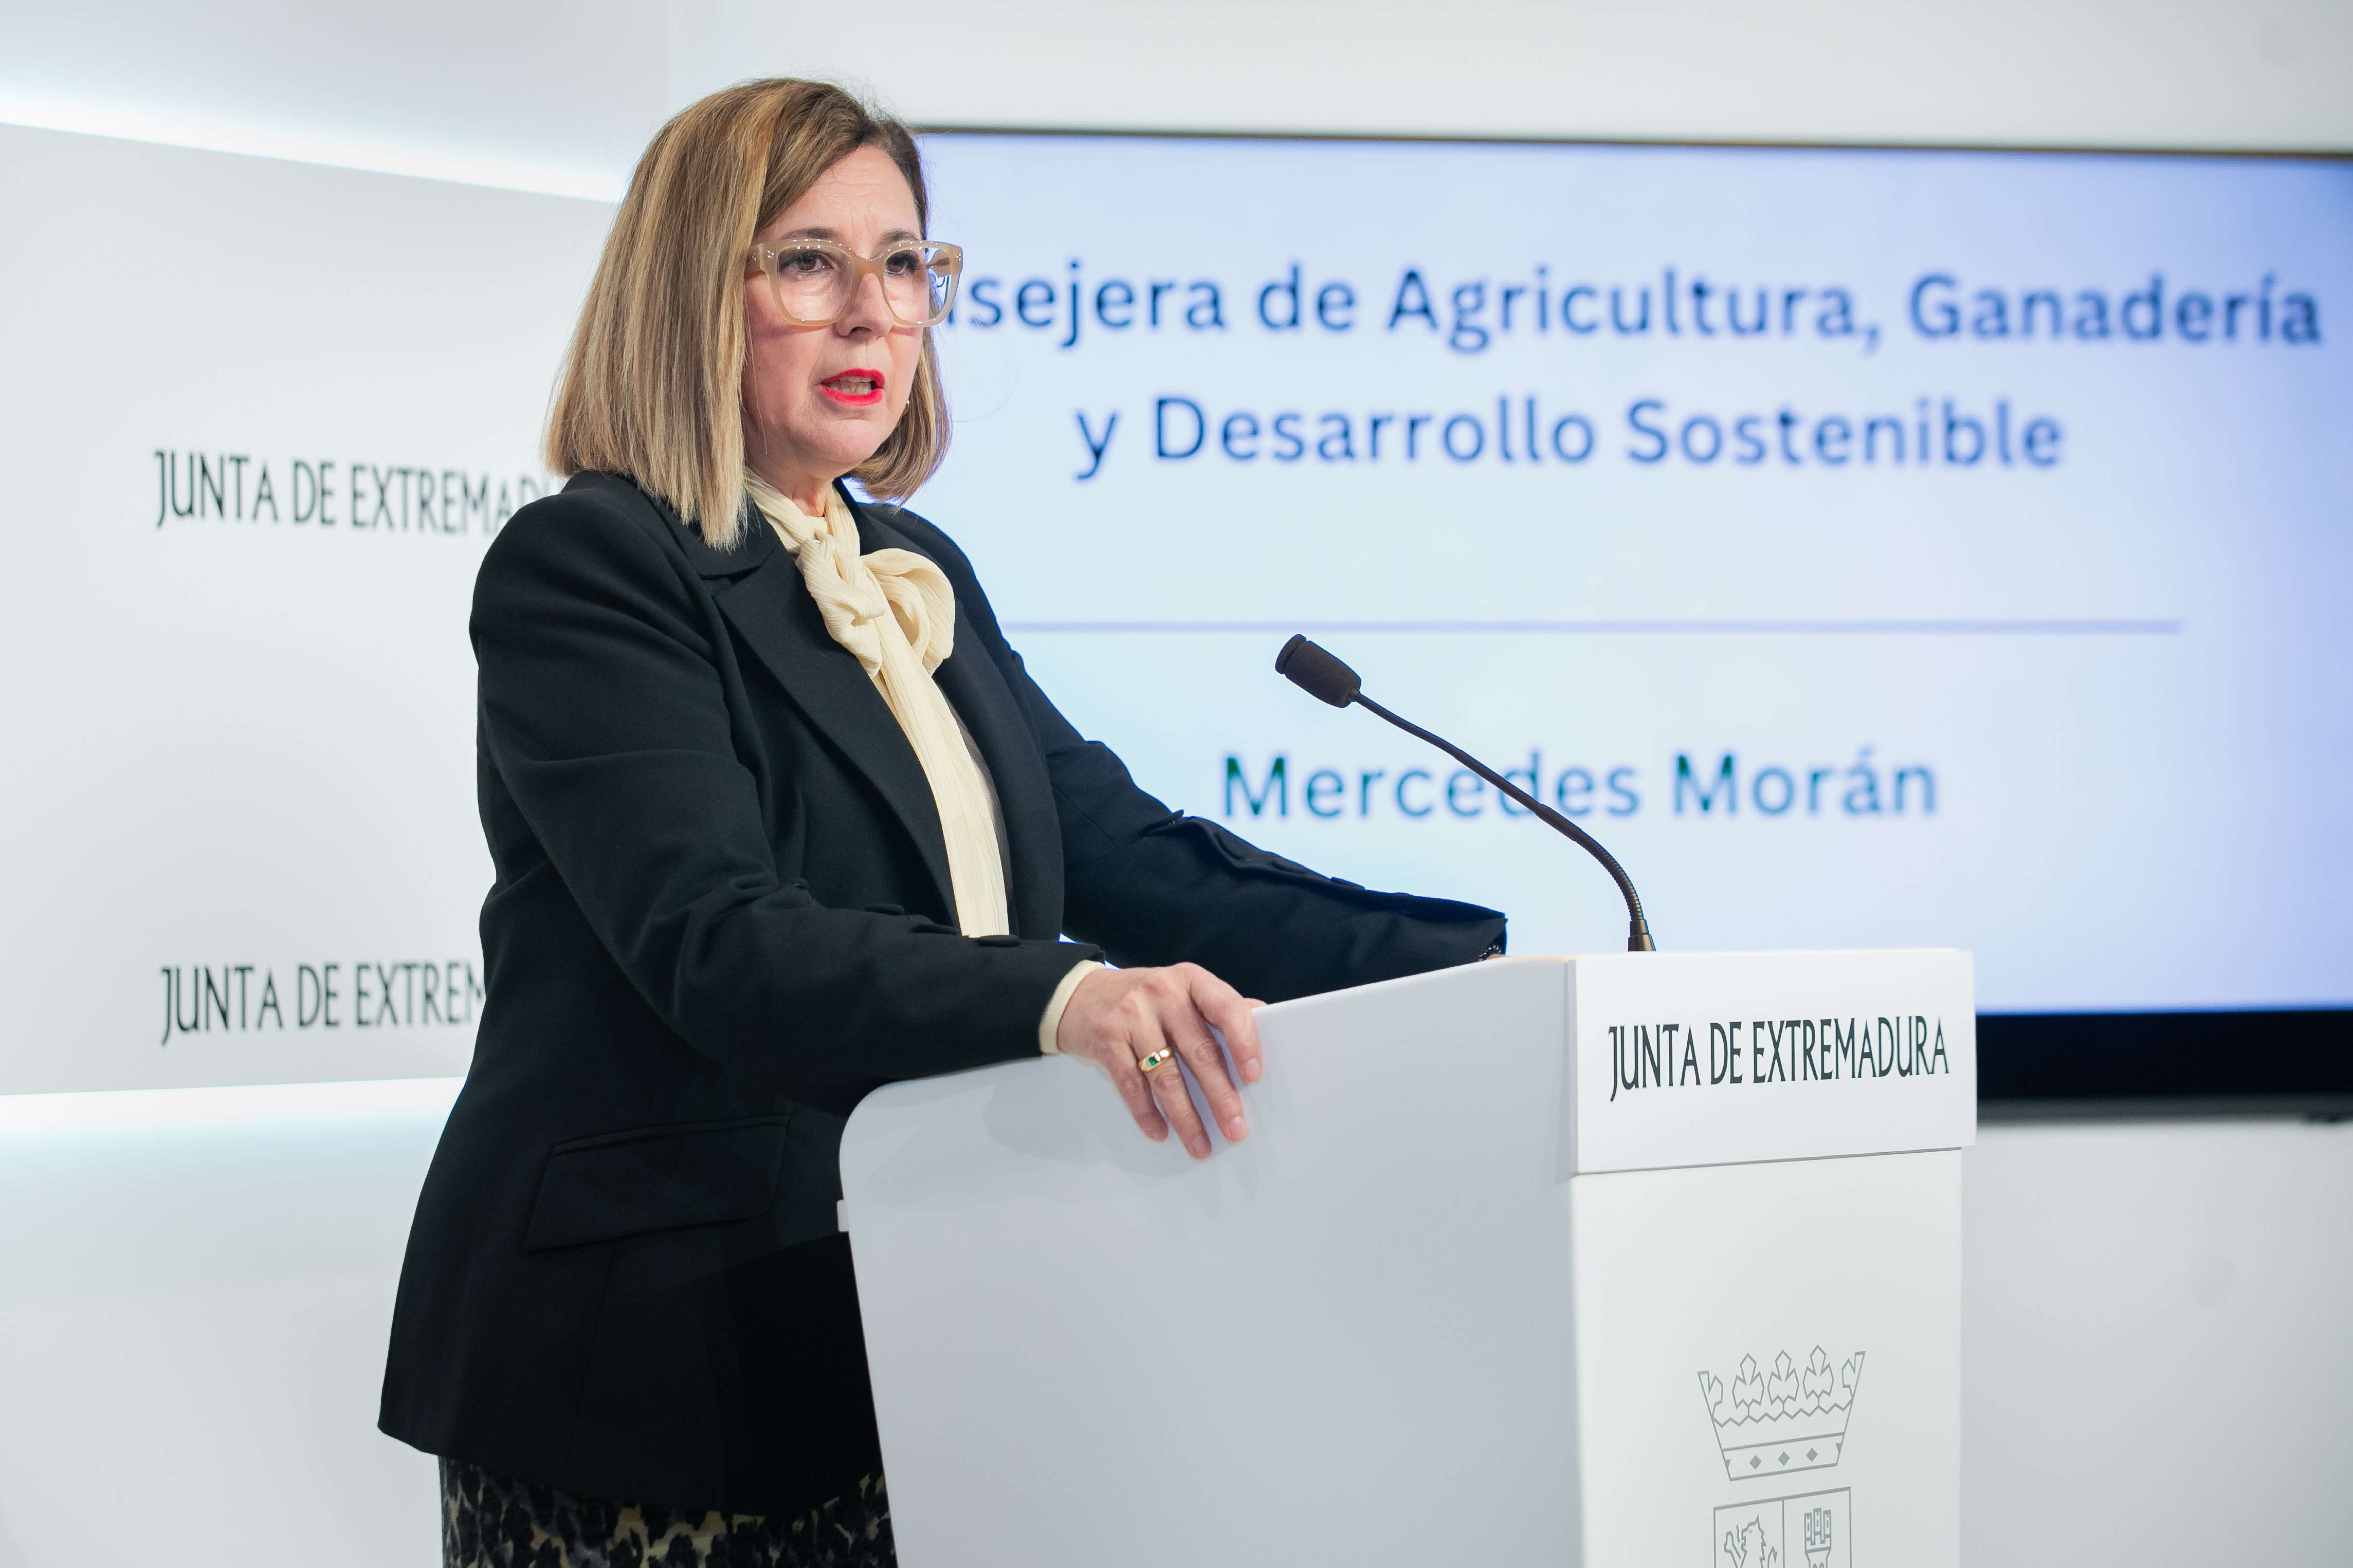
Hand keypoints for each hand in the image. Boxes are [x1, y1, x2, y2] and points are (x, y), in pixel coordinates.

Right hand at [1054, 964, 1263, 1158]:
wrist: (1079, 995)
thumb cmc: (1143, 998)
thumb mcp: (1182, 990)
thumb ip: (1218, 1006)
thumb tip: (1263, 1018)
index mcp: (1190, 980)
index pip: (1226, 1008)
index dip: (1244, 1042)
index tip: (1254, 1075)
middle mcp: (1162, 993)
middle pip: (1199, 1051)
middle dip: (1220, 1096)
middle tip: (1235, 1128)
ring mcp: (1132, 1016)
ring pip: (1166, 1076)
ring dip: (1186, 1116)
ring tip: (1200, 1144)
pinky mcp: (1107, 1040)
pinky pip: (1132, 1085)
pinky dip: (1147, 1113)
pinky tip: (1160, 1132)